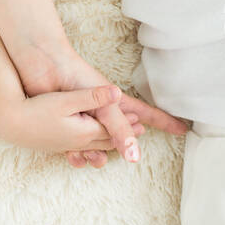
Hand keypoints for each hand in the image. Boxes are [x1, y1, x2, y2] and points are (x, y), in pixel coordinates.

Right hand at [0, 83, 146, 153]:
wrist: (11, 122)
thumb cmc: (38, 109)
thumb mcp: (67, 100)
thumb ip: (93, 97)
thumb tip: (117, 93)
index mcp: (85, 131)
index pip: (112, 130)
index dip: (128, 127)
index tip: (141, 123)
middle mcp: (78, 141)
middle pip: (105, 139)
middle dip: (122, 136)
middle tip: (139, 131)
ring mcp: (66, 144)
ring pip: (93, 145)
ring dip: (107, 142)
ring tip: (117, 139)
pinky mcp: (56, 143)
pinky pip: (80, 147)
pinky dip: (91, 145)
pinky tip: (89, 144)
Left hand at [12, 44, 188, 167]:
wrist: (42, 66)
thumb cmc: (76, 77)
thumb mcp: (104, 105)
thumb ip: (119, 130)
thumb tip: (135, 158)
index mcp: (116, 101)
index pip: (146, 114)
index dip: (164, 122)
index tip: (183, 128)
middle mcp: (103, 110)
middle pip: (124, 132)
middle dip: (128, 144)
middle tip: (131, 154)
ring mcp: (85, 116)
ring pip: (99, 142)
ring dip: (99, 153)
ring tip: (96, 158)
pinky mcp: (66, 122)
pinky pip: (76, 144)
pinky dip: (78, 154)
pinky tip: (76, 157)